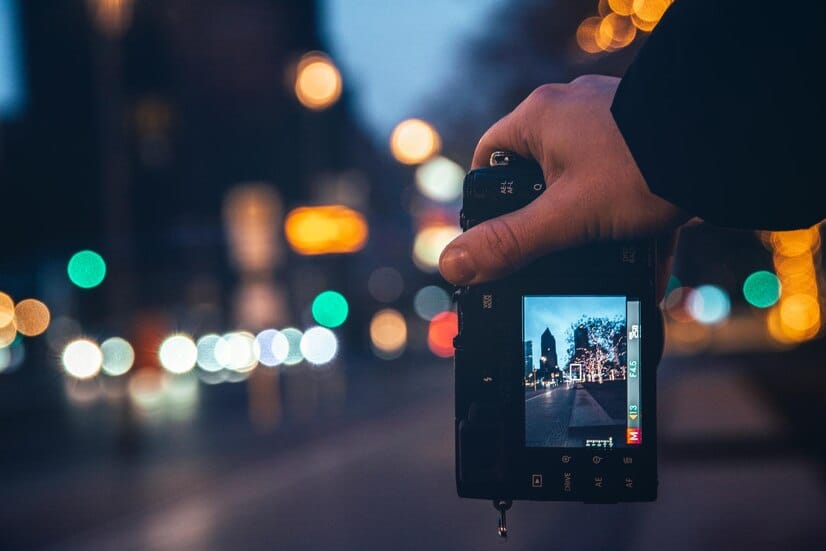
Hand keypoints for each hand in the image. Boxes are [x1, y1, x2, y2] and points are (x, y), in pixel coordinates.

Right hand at [438, 75, 688, 299]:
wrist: (729, 146)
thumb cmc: (641, 169)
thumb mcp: (566, 215)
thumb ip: (510, 242)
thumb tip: (452, 265)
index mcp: (539, 118)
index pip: (490, 158)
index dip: (485, 200)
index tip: (493, 236)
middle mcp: (571, 112)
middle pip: (535, 175)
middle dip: (542, 220)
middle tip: (544, 255)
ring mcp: (611, 125)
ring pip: (581, 186)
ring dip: (585, 227)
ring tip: (590, 264)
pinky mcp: (645, 142)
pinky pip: (621, 190)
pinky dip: (624, 226)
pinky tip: (636, 268)